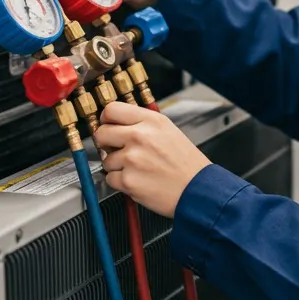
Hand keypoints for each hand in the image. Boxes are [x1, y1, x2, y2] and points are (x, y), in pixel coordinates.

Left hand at [93, 101, 210, 217]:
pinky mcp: (128, 180)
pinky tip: (137, 180)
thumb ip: (143, 123)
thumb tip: (118, 124)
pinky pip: (110, 178)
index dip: (106, 119)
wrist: (197, 189)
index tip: (107, 125)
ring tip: (137, 169)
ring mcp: (132, 159)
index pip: (112, 110)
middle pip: (101, 133)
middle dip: (105, 143)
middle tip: (116, 149)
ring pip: (105, 159)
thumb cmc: (186, 164)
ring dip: (116, 166)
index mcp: (150, 121)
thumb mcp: (168, 130)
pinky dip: (120, 182)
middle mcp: (139, 136)